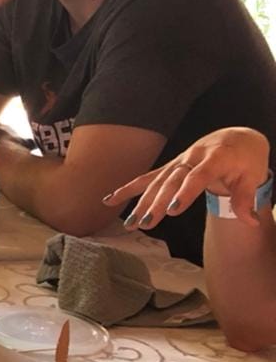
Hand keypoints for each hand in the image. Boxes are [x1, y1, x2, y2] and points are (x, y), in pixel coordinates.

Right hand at [104, 127, 272, 228]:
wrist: (236, 138)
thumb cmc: (246, 159)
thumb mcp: (252, 176)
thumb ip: (245, 199)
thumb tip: (250, 221)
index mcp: (216, 158)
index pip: (197, 176)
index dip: (184, 192)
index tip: (173, 209)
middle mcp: (192, 158)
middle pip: (171, 182)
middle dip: (156, 203)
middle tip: (145, 223)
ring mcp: (178, 161)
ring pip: (156, 182)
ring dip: (141, 202)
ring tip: (129, 223)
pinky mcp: (169, 166)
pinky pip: (147, 178)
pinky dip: (128, 189)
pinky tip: (109, 200)